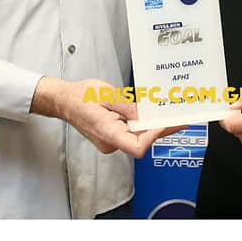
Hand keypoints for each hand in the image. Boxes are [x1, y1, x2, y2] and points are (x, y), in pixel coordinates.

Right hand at [31, 77, 179, 157]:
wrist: (63, 100)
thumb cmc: (80, 96)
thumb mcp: (107, 95)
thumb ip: (128, 107)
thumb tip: (146, 114)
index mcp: (108, 133)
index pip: (137, 146)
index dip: (154, 136)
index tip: (167, 124)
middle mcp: (110, 142)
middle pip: (140, 141)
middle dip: (159, 129)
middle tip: (178, 119)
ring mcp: (110, 141)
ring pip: (137, 137)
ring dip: (151, 126)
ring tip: (167, 114)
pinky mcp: (111, 136)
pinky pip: (130, 133)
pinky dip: (141, 124)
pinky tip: (150, 114)